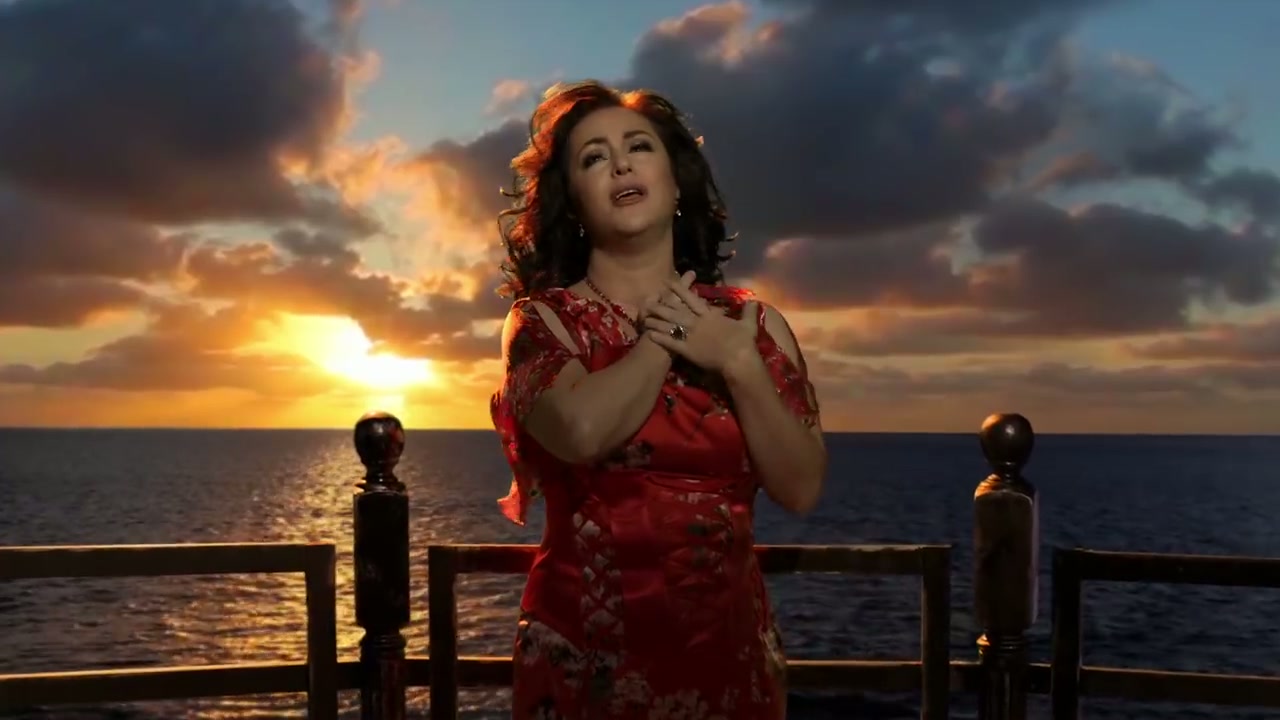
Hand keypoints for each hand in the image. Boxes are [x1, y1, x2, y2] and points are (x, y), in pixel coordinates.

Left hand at [643, 273, 758, 373]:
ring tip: (644, 318)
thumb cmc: (744, 342)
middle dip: (660, 305)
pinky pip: (671, 342)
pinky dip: (660, 338)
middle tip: (647, 300)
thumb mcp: (748, 324)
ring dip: (656, 321)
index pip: (690, 299)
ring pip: (669, 325)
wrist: (739, 359)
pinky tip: (650, 335)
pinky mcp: (688, 350)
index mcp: (709, 315)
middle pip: (674, 311)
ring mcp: (691, 335)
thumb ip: (749, 312)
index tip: (667, 283)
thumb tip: (754, 301)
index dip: (678, 290)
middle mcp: (697, 322)